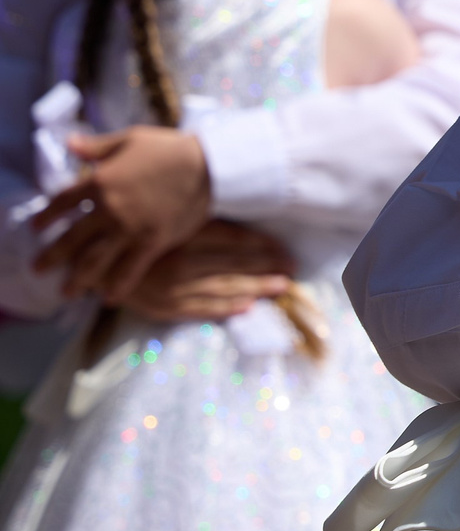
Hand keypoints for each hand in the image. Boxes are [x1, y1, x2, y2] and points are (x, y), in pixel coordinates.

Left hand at [34, 127, 212, 300]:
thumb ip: (97, 146)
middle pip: (72, 238)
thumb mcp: (130, 138)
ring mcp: (129, 229)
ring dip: (78, 278)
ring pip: (95, 259)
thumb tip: (69, 143)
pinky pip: (130, 269)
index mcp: (100, 181)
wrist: (210, 166)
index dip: (47, 215)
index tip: (37, 227)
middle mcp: (108, 209)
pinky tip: (108, 299)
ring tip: (68, 292)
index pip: (62, 202)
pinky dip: (118, 286)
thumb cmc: (171, 148)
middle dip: (53, 255)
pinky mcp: (153, 242)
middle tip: (40, 268)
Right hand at [109, 220, 294, 322]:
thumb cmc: (137, 237)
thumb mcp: (169, 221)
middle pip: (234, 263)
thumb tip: (243, 221)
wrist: (94, 264)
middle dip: (268, 266)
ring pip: (223, 287)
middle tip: (293, 267)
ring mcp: (171, 287)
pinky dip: (225, 308)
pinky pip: (200, 309)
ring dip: (256, 287)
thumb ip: (201, 221)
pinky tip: (247, 307)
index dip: (263, 245)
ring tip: (281, 286)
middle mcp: (179, 261)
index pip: (233, 239)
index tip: (286, 249)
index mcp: (182, 235)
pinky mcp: (162, 307)